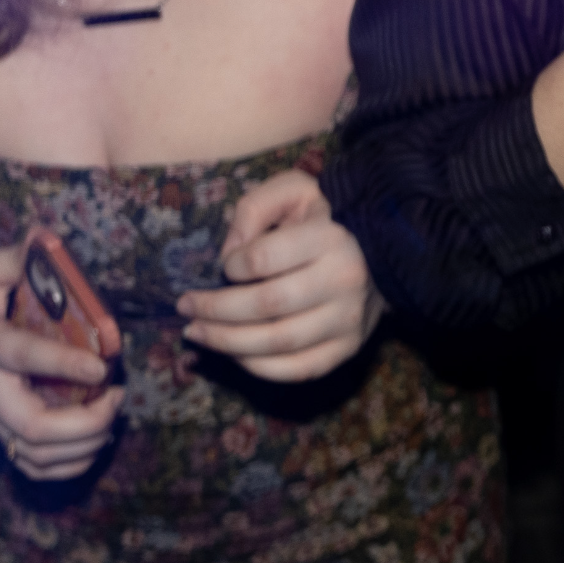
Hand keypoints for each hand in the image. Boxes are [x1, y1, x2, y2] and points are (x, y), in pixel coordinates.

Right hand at [0, 245, 120, 480]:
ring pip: (35, 454)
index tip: (103, 364)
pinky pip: (32, 464)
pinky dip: (68, 463)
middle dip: (85, 423)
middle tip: (116, 395)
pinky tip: (94, 437)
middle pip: (32, 427)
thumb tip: (46, 237)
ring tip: (111, 411)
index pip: (22, 358)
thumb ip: (13, 258)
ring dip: (83, 445)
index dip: (64, 364)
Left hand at [179, 170, 380, 381]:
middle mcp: (344, 280)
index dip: (232, 266)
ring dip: (226, 342)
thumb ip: (256, 208)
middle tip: (185, 307)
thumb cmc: (322, 221)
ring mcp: (348, 320)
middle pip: (265, 305)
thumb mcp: (293, 193)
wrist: (377, 254)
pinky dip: (257, 367)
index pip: (264, 259)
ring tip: (197, 332)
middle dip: (214, 310)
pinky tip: (234, 353)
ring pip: (277, 342)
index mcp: (329, 238)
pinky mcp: (347, 348)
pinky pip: (296, 369)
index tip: (224, 266)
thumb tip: (229, 254)